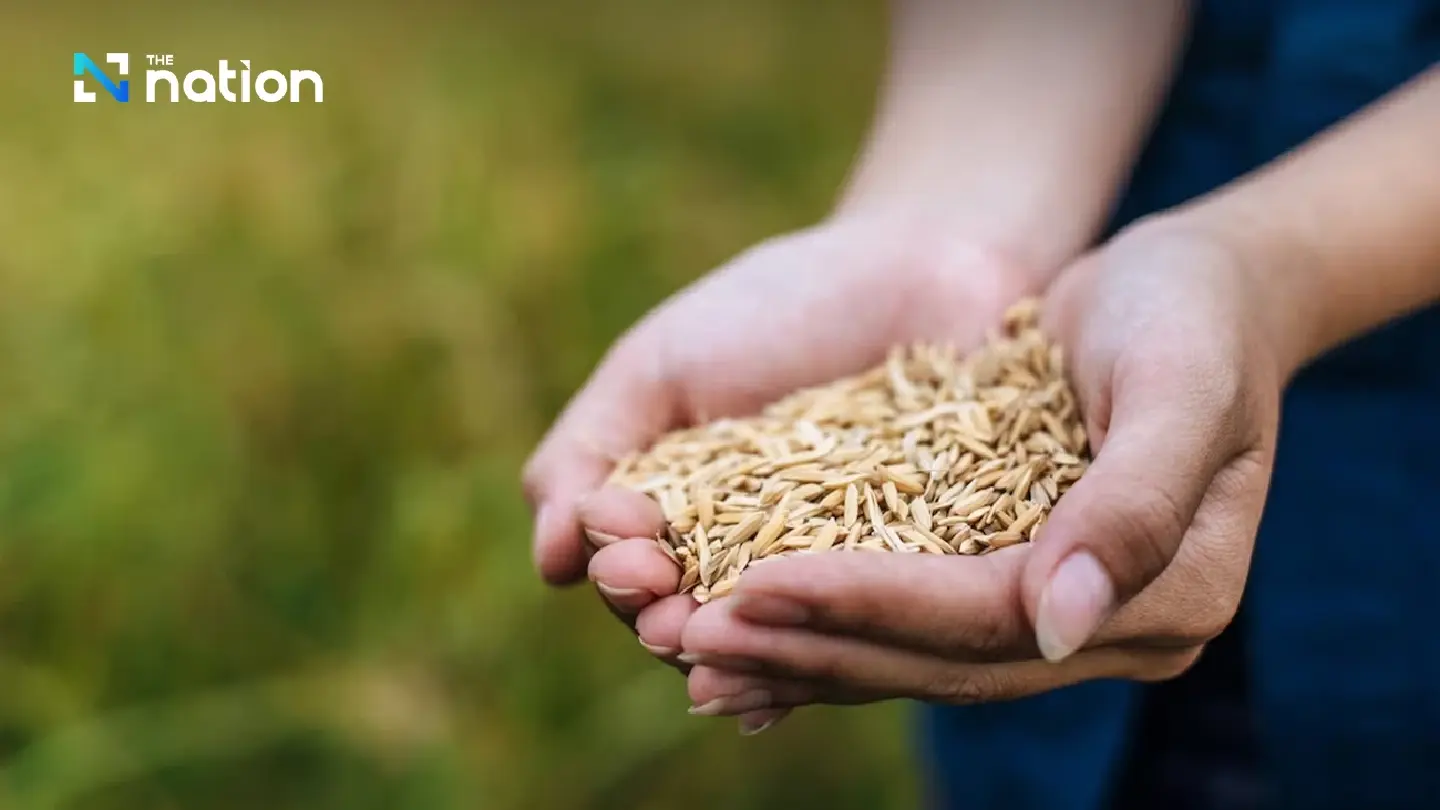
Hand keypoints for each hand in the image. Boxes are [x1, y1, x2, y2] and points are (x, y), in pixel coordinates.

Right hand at [522, 217, 1037, 731]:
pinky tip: (806, 664)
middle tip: (670, 615)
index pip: (630, 578)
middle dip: (671, 627)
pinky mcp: (908, 585)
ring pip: (774, 643)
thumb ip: (586, 455)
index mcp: (677, 523)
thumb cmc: (772, 310)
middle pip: (694, 627)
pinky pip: (864, 628)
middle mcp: (746, 566)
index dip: (623, 576)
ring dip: (741, 655)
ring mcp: (828, 580)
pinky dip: (832, 646)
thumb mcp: (657, 369)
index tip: (633, 554)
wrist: (915, 268)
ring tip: (723, 649)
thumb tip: (549, 563)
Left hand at [673, 219, 1282, 717]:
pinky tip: (746, 618)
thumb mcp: (1179, 383)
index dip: (872, 605)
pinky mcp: (1008, 581)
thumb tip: (1056, 626)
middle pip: (941, 657)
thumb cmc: (1193, 314)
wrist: (1193, 290)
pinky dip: (828, 618)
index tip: (756, 584)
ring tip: (693, 643)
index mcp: (1170, 598)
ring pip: (914, 652)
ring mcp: (1059, 614)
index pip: (992, 619)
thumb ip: (1133, 505)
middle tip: (691, 635)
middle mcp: (1108, 628)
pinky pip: (908, 617)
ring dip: (802, 649)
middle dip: (813, 643)